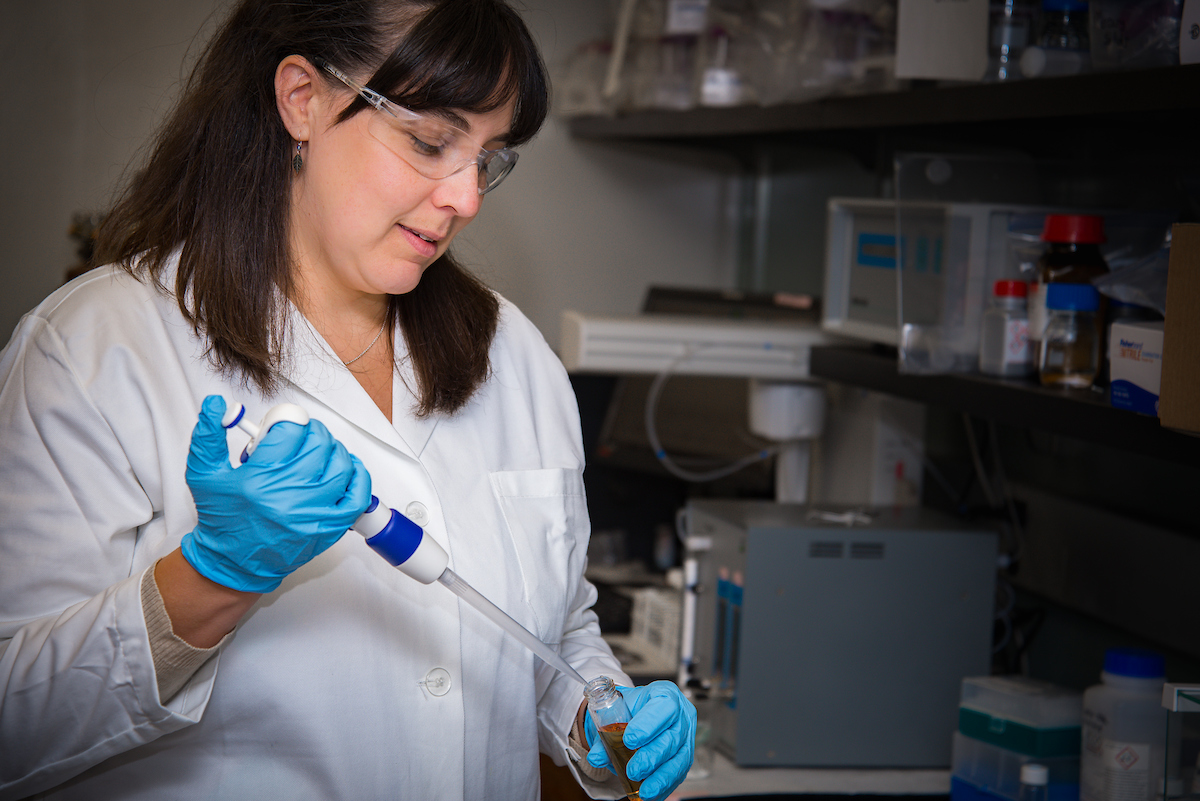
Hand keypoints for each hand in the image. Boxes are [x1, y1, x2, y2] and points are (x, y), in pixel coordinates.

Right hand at [181, 395, 371, 591]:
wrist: (234, 563)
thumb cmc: (223, 518)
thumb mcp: (204, 474)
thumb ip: (207, 436)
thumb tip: (217, 404)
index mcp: (260, 478)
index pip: (291, 429)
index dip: (287, 419)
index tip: (282, 424)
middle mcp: (290, 495)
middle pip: (319, 443)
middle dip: (310, 432)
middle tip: (299, 436)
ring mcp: (313, 513)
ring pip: (342, 464)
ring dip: (333, 449)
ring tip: (317, 451)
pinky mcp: (329, 528)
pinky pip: (357, 496)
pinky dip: (357, 477)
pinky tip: (346, 469)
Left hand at [585, 681, 696, 799]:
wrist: (638, 716)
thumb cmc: (631, 709)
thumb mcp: (615, 713)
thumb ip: (605, 732)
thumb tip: (596, 757)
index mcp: (664, 694)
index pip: (663, 706)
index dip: (648, 724)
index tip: (629, 740)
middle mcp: (681, 714)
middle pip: (672, 737)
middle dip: (651, 757)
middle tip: (632, 770)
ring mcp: (687, 736)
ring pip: (680, 759)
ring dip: (660, 778)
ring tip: (643, 790)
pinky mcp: (686, 756)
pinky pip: (678, 774)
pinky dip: (663, 786)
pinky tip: (650, 794)